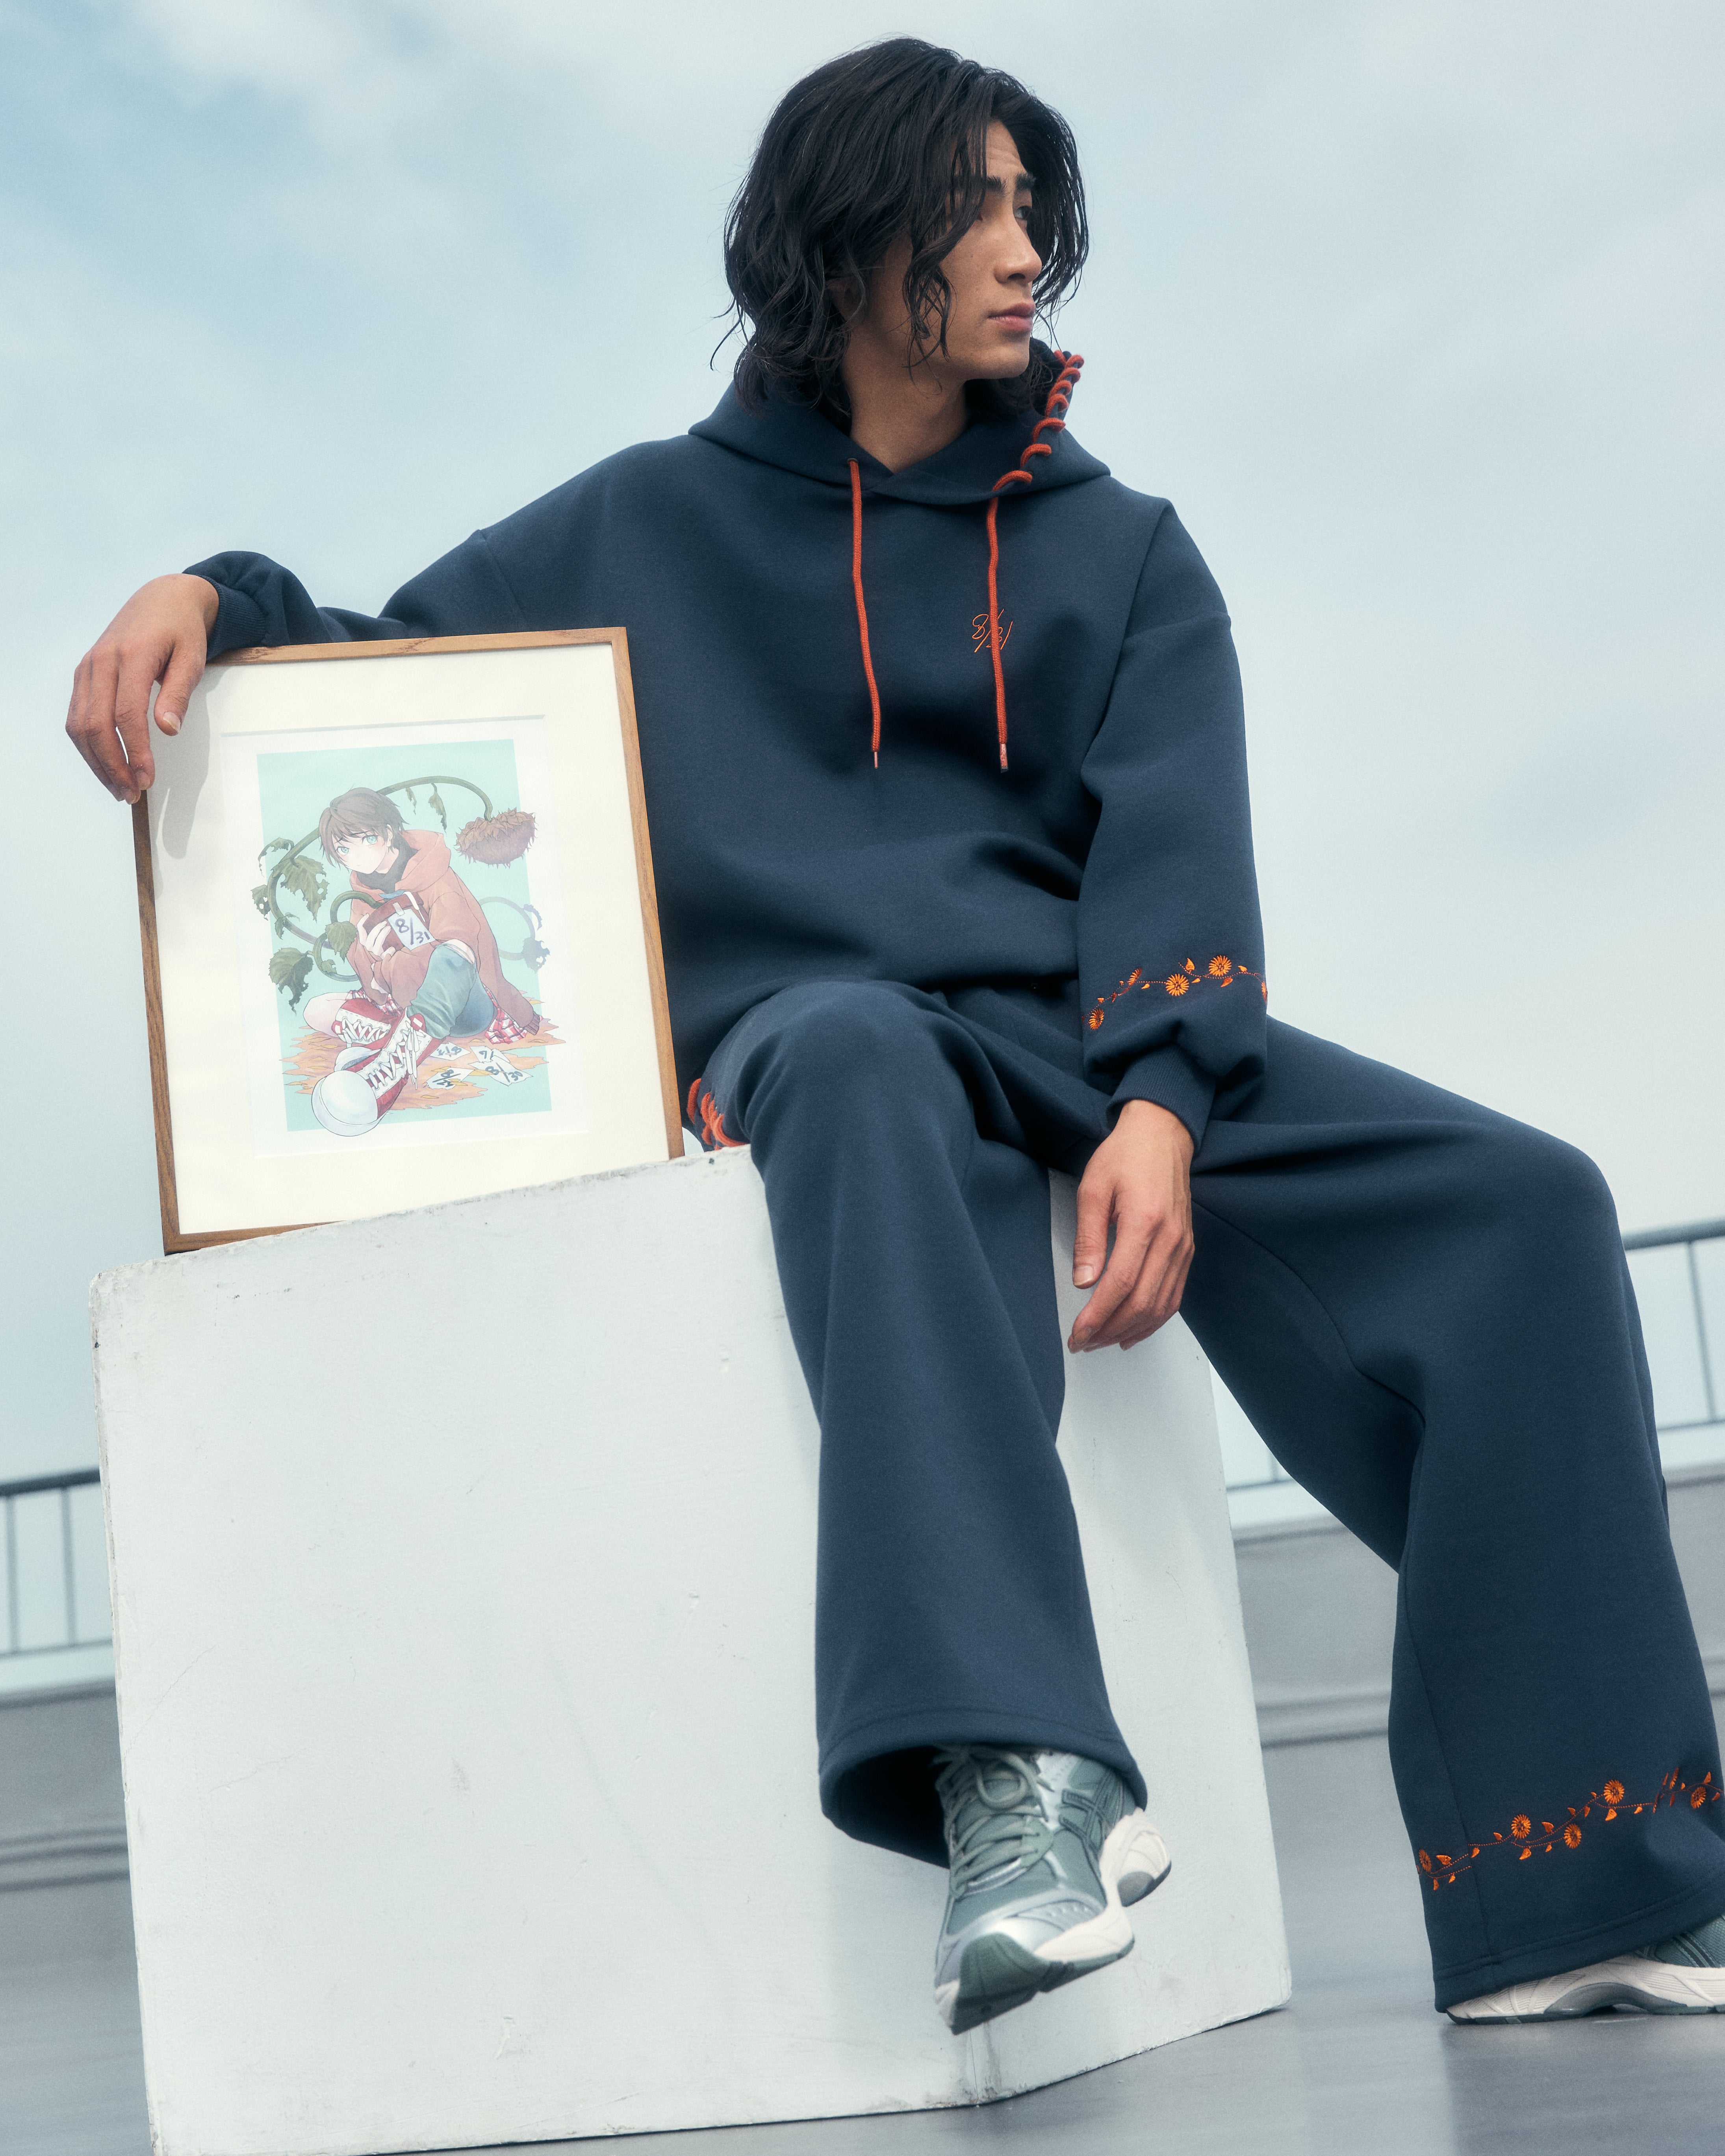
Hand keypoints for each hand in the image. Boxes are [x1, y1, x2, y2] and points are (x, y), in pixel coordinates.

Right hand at [65, 574, 219, 803]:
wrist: (162, 600)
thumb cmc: (182, 631)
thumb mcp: (192, 658)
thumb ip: (179, 693)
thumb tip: (168, 729)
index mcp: (132, 656)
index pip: (127, 714)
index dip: (136, 751)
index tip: (147, 779)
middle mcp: (102, 661)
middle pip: (96, 724)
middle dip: (112, 764)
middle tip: (132, 794)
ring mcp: (88, 668)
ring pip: (80, 724)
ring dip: (97, 761)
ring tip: (120, 788)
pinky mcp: (84, 675)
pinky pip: (77, 716)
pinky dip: (88, 746)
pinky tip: (106, 765)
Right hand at [359, 917, 396, 957]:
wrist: (383, 960)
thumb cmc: (379, 943)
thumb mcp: (374, 936)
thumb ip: (372, 929)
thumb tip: (370, 915)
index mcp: (364, 940)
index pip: (360, 930)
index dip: (362, 922)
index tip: (367, 915)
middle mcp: (368, 947)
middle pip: (370, 937)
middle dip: (377, 928)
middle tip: (384, 922)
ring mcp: (375, 952)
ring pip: (377, 943)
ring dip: (383, 935)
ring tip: (389, 928)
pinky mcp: (382, 957)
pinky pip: (384, 955)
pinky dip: (388, 952)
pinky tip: (392, 948)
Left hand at [1068, 1099, 1194, 1352]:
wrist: (1163, 1134)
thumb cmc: (1124, 1156)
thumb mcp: (1093, 1188)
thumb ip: (1089, 1238)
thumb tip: (1084, 1282)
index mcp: (1145, 1221)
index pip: (1120, 1284)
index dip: (1098, 1316)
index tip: (1077, 1334)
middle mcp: (1170, 1239)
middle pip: (1142, 1303)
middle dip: (1110, 1330)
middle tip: (1084, 1343)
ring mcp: (1183, 1247)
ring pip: (1162, 1305)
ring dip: (1131, 1330)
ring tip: (1103, 1341)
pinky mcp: (1187, 1250)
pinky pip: (1174, 1295)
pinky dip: (1154, 1320)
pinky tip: (1133, 1330)